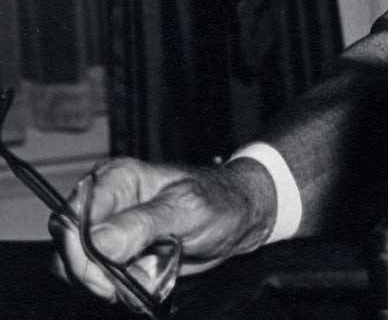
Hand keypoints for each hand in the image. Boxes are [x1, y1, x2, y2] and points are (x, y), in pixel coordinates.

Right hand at [50, 156, 276, 307]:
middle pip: (68, 251)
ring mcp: (108, 230)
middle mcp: (105, 203)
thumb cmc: (219, 201)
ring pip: (82, 272)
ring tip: (154, 275)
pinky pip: (100, 281)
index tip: (107, 276)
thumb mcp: (187, 208)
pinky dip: (123, 289)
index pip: (69, 220)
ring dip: (115, 285)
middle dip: (99, 275)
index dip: (80, 253)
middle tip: (138, 279)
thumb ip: (142, 223)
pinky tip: (151, 280)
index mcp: (116, 179)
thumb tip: (97, 241)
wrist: (238, 220)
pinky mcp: (116, 254)